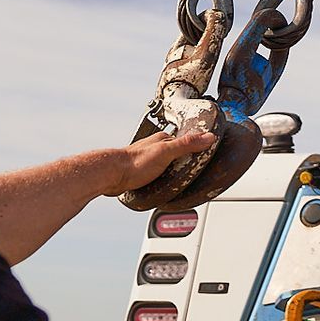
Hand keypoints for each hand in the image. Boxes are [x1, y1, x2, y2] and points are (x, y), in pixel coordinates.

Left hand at [103, 129, 217, 196]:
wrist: (111, 175)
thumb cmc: (134, 163)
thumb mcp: (166, 152)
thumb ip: (187, 145)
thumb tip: (209, 137)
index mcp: (163, 140)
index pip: (186, 140)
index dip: (197, 145)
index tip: (208, 149)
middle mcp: (155, 148)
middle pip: (176, 152)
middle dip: (185, 158)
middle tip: (196, 166)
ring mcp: (147, 160)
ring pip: (165, 163)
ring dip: (172, 169)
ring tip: (182, 178)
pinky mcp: (140, 172)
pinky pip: (156, 174)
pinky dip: (162, 178)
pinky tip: (163, 184)